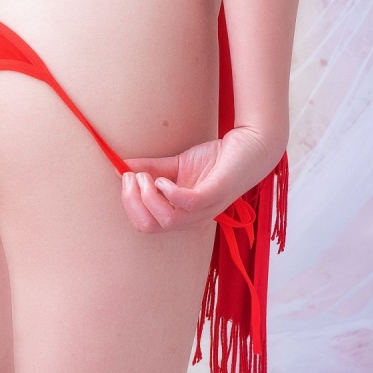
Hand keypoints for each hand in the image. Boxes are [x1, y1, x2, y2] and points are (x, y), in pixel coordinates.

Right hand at [120, 127, 282, 234]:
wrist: (251, 145)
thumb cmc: (218, 159)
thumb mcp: (178, 165)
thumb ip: (151, 169)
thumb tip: (120, 168)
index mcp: (182, 214)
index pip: (146, 225)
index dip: (129, 204)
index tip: (126, 177)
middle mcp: (193, 218)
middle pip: (151, 226)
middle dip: (132, 202)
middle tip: (131, 177)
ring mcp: (205, 208)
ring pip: (167, 220)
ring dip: (147, 197)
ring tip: (146, 176)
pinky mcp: (216, 193)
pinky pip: (187, 203)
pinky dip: (169, 192)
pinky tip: (164, 179)